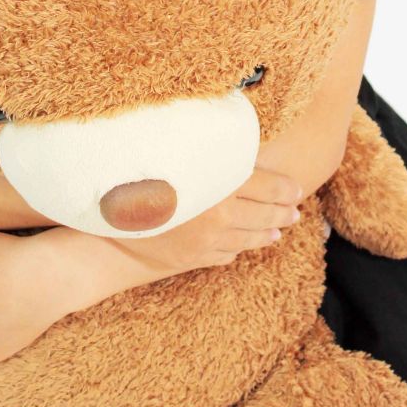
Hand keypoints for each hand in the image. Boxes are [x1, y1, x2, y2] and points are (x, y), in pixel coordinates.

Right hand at [110, 160, 302, 276]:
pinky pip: (228, 254)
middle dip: (283, 212)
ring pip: (250, 237)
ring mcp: (208, 240)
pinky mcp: (196, 258)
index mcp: (214, 185)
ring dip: (268, 232)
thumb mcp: (175, 162)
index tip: (297, 188)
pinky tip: (250, 244)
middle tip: (296, 211)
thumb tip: (233, 148)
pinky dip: (243, 247)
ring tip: (280, 229)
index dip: (284, 188)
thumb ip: (207, 158)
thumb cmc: (137, 184)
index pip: (264, 185)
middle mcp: (217, 215)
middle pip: (263, 213)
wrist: (109, 228)